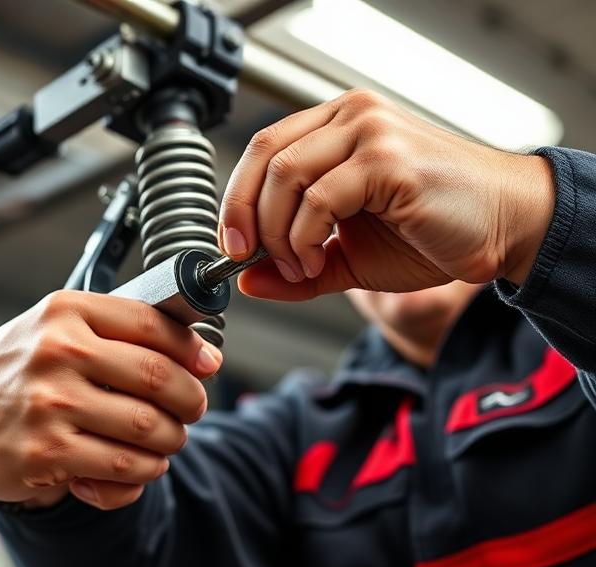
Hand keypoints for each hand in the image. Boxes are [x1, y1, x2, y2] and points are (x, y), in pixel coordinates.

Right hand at [0, 291, 221, 509]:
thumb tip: (203, 356)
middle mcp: (57, 351)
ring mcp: (48, 403)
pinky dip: (144, 473)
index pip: (151, 323)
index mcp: (66, 312)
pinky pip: (123, 468)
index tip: (208, 366)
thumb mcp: (59, 330)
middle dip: (190, 400)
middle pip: (158, 377)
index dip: (192, 348)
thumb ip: (121, 334)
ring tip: (165, 441)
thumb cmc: (20, 369)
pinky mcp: (45, 452)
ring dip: (171, 441)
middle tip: (191, 411)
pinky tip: (137, 467)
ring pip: (148, 428)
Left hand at [218, 89, 555, 300]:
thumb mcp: (348, 257)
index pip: (264, 148)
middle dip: (242, 215)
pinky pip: (320, 198)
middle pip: (265, 155)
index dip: (236, 198)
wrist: (503, 227)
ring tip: (297, 266)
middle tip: (244, 256)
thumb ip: (297, 267)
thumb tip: (247, 280)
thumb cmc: (431, 232)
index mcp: (337, 125)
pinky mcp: (389, 160)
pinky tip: (315, 262)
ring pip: (286, 174)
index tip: (232, 245)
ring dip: (277, 233)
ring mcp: (371, 132)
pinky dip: (303, 238)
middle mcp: (352, 116)